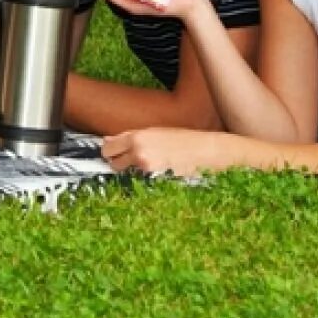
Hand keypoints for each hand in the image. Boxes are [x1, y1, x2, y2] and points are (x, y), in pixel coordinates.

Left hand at [101, 128, 235, 176]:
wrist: (209, 153)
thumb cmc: (184, 141)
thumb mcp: (156, 132)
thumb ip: (131, 136)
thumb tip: (108, 140)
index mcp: (138, 138)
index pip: (107, 147)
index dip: (110, 151)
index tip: (113, 153)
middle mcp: (139, 154)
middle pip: (113, 164)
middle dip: (119, 163)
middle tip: (132, 162)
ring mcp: (148, 171)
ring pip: (125, 176)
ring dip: (131, 174)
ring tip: (148, 169)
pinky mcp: (157, 185)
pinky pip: (140, 186)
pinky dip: (143, 183)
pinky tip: (156, 178)